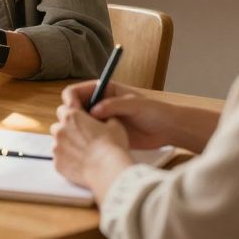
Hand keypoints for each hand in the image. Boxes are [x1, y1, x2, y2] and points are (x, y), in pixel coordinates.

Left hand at [51, 104, 132, 202]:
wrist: (108, 170)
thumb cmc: (112, 145)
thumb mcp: (114, 124)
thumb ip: (103, 117)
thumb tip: (102, 117)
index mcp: (71, 117)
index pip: (63, 109)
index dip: (71, 114)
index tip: (79, 120)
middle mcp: (60, 130)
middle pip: (58, 127)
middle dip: (66, 130)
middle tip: (81, 138)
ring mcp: (57, 148)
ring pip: (57, 144)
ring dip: (66, 146)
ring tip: (82, 152)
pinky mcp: (57, 164)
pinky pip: (59, 159)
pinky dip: (67, 160)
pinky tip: (81, 163)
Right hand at [61, 80, 181, 149]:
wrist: (167, 130)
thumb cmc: (154, 112)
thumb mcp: (135, 105)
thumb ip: (114, 105)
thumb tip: (93, 111)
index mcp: (104, 90)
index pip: (77, 91)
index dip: (71, 99)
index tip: (72, 110)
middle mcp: (99, 104)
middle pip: (74, 108)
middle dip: (71, 116)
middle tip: (75, 127)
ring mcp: (101, 120)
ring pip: (79, 124)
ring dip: (76, 130)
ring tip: (82, 139)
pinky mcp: (104, 134)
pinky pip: (89, 136)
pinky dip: (85, 141)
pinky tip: (89, 147)